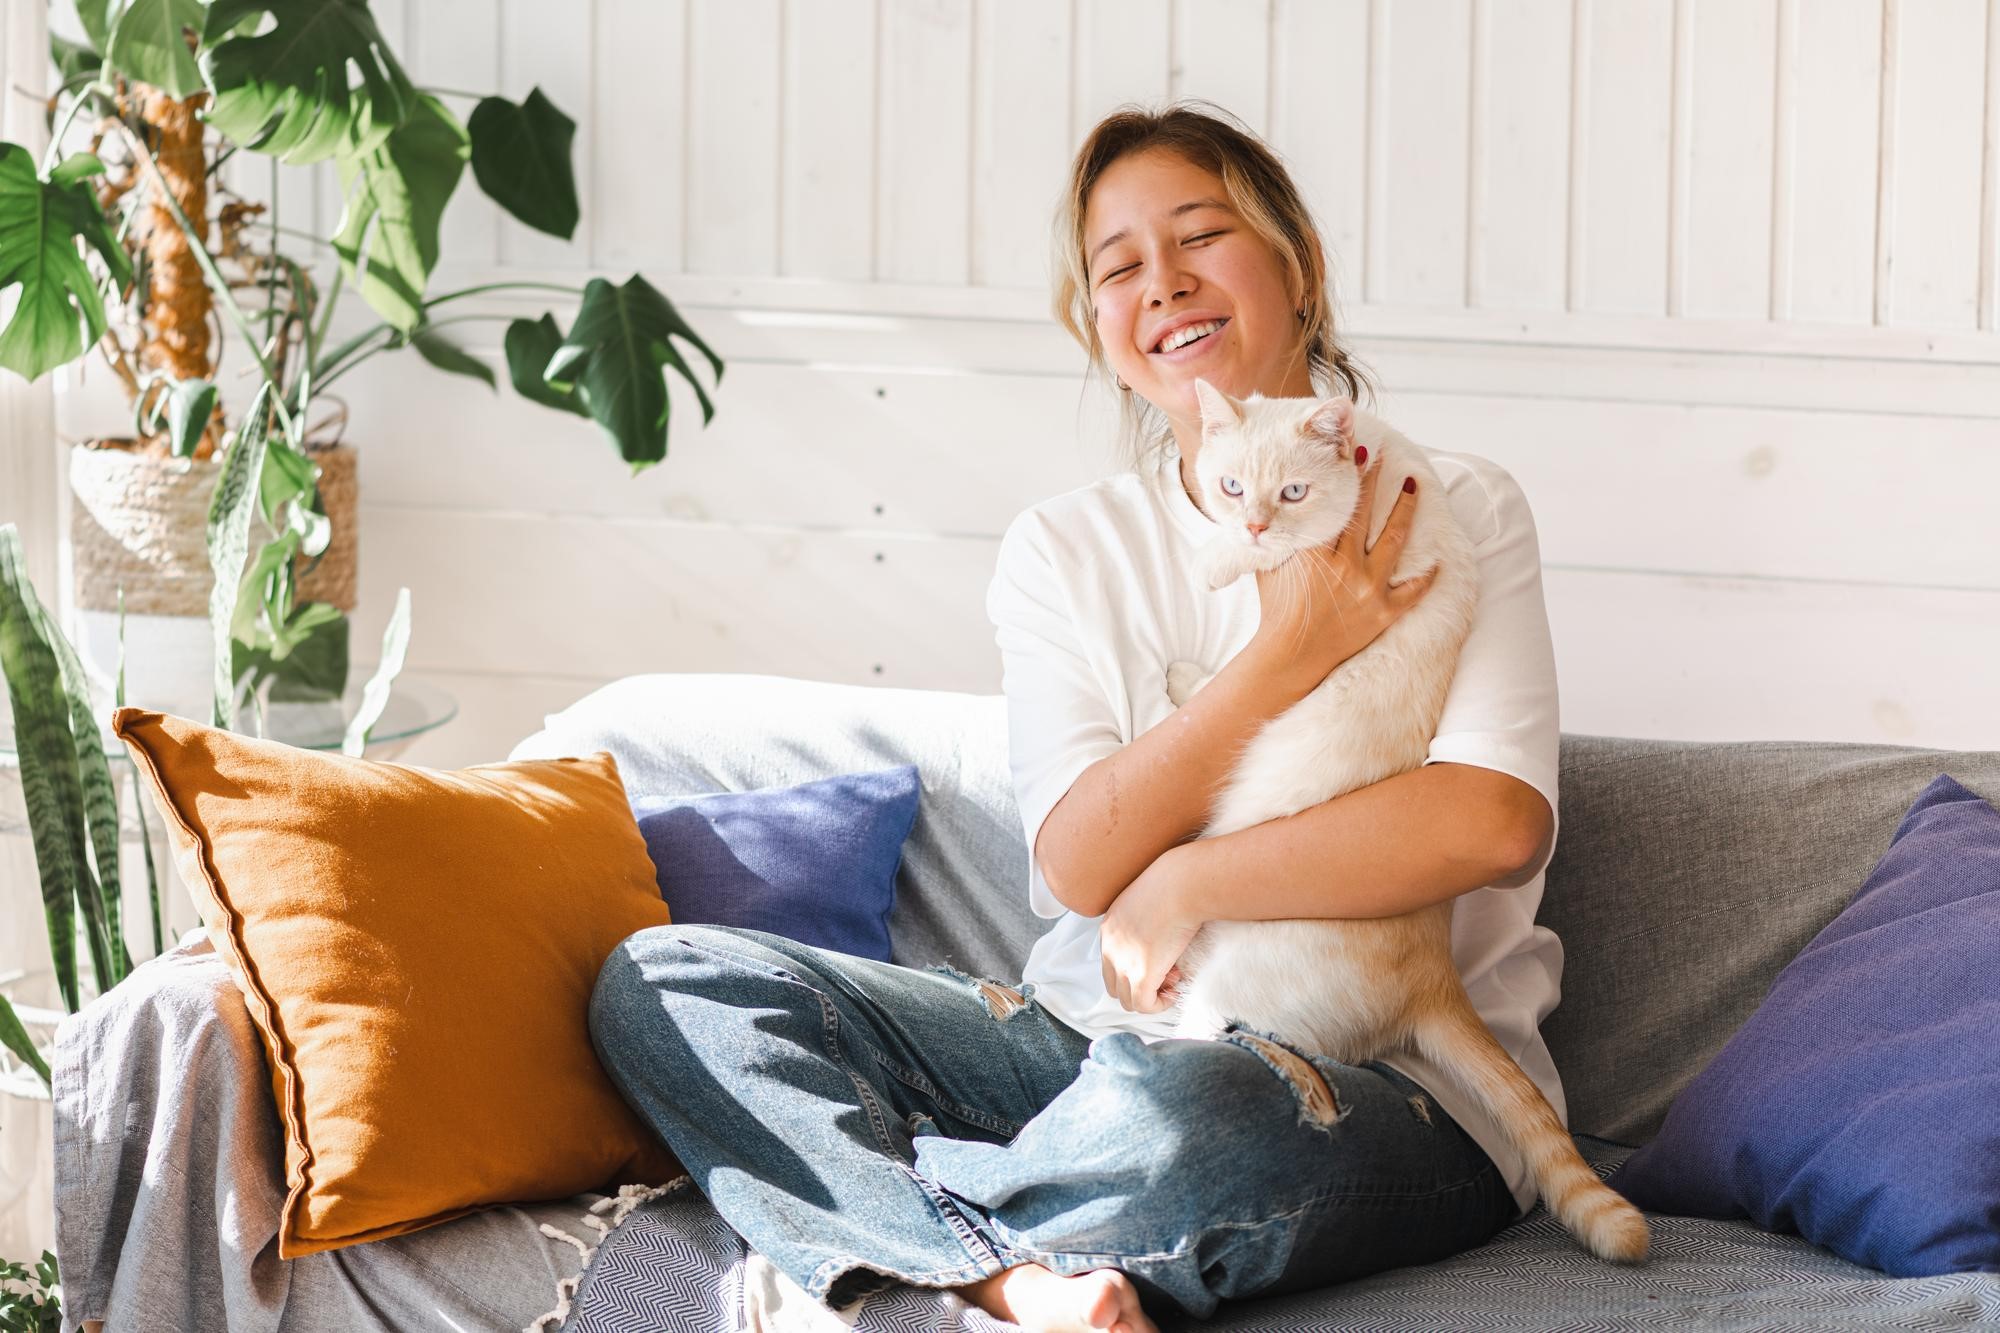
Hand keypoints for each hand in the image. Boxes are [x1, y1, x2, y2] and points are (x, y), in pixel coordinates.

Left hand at [1099, 847, 1204, 1013]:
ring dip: (1151, 996)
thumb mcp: (1151, 900)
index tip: (1162, 960)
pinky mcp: (1140, 975)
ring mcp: (1123, 962)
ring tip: (1174, 978)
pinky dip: (1159, 1005)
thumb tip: (1163, 938)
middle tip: (1168, 973)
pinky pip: (1143, 1005)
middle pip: (1114, 985)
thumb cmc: (1177, 885)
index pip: (1111, 963)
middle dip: (1141, 986)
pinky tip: (1174, 990)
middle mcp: (1110, 946)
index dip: (1136, 969)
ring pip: (1127, 999)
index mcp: (1110, 927)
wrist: (1184, 884)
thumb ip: (1148, 921)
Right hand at [1252, 454, 1434, 686]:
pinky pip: (1413, 591)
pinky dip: (1427, 577)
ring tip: (1414, 488)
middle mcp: (1348, 566)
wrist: (1290, 656)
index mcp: (1319, 553)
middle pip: (1367, 515)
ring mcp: (1369, 589)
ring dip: (1406, 511)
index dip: (1349, 478)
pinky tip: (1437, 562)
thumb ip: (1278, 542)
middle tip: (1383, 457)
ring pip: (1395, 541)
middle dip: (1375, 481)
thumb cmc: (1276, 612)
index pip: (1338, 506)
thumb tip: (1268, 515)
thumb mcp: (1271, 568)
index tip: (1357, 453)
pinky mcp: (1384, 613)